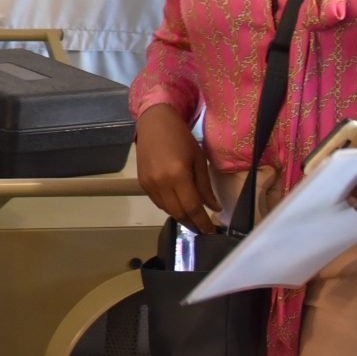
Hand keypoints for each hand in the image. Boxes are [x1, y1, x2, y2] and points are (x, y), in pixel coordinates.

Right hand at [135, 104, 219, 232]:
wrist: (154, 124)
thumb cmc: (181, 138)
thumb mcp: (199, 159)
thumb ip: (205, 186)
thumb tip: (214, 208)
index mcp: (178, 175)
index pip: (192, 207)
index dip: (202, 222)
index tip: (211, 231)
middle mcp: (161, 183)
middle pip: (178, 213)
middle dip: (192, 223)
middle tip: (203, 228)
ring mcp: (149, 184)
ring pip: (167, 210)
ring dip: (181, 216)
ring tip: (193, 218)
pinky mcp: (142, 183)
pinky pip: (158, 202)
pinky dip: (170, 207)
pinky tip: (178, 204)